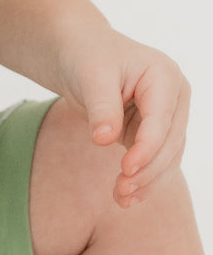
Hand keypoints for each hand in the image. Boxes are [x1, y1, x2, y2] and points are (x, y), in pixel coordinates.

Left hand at [57, 25, 189, 207]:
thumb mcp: (91, 76)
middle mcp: (173, 98)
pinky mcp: (151, 132)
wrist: (80, 54)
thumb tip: (105, 140)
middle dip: (148, 170)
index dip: (147, 147)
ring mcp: (166, 116)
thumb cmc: (87, 57)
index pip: (162, 120)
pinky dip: (142, 179)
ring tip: (121, 200)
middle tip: (122, 191)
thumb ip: (101, 108)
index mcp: (164, 78)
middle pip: (170, 142)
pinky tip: (125, 199)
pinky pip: (153, 160)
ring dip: (148, 180)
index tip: (127, 169)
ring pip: (166, 156)